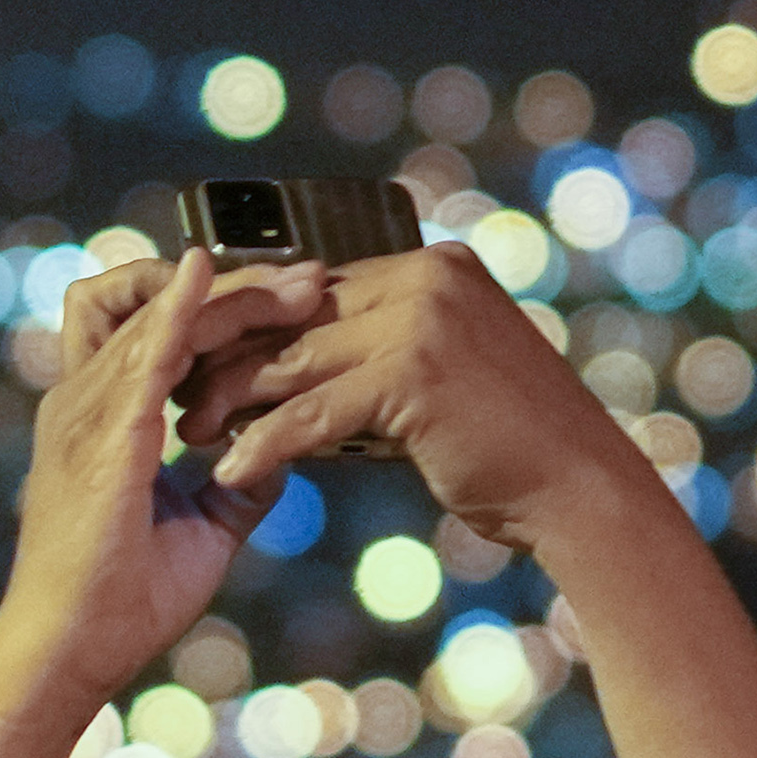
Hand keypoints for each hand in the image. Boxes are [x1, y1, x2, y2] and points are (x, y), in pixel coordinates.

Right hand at [0, 244, 279, 714]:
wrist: (68, 653)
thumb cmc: (120, 599)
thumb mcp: (202, 528)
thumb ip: (238, 483)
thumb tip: (281, 448)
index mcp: (102, 418)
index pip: (154, 327)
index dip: (215, 301)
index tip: (290, 298)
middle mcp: (84, 401)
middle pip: (157, 304)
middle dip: (239, 284)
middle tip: (311, 281)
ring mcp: (84, 414)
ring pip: (156, 316)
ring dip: (230, 293)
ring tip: (295, 284)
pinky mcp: (100, 438)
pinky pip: (140, 354)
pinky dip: (175, 309)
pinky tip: (207, 276)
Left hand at [181, 240, 663, 560]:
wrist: (580, 490)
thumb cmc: (508, 448)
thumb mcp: (440, 378)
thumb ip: (383, 351)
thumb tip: (298, 365)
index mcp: (433, 267)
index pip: (317, 287)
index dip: (255, 324)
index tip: (201, 355)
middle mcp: (426, 278)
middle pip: (297, 315)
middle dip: (228, 354)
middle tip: (176, 393)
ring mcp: (422, 320)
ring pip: (295, 360)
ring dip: (232, 397)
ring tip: (189, 431)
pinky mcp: (412, 375)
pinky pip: (312, 410)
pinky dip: (264, 442)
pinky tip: (230, 471)